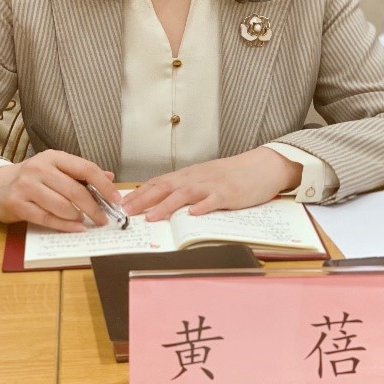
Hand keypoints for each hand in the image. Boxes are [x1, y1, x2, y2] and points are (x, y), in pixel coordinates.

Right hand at [0, 150, 121, 231]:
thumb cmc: (32, 178)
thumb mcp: (56, 169)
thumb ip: (81, 173)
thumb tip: (110, 178)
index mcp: (53, 157)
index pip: (85, 168)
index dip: (104, 185)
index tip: (116, 199)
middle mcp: (39, 168)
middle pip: (75, 190)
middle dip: (94, 207)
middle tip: (104, 218)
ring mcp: (26, 186)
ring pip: (62, 206)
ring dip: (78, 217)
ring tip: (86, 221)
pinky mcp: (17, 204)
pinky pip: (47, 218)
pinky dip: (64, 226)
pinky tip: (76, 228)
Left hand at [121, 147, 301, 220]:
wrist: (261, 166)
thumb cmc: (232, 175)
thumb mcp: (205, 178)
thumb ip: (186, 189)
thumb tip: (162, 202)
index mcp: (189, 175)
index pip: (159, 182)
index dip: (139, 193)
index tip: (122, 203)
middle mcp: (196, 178)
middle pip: (165, 187)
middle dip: (144, 199)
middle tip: (126, 211)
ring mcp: (212, 185)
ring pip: (185, 194)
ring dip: (166, 206)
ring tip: (152, 217)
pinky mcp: (229, 193)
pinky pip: (214, 200)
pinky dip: (203, 206)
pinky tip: (193, 214)